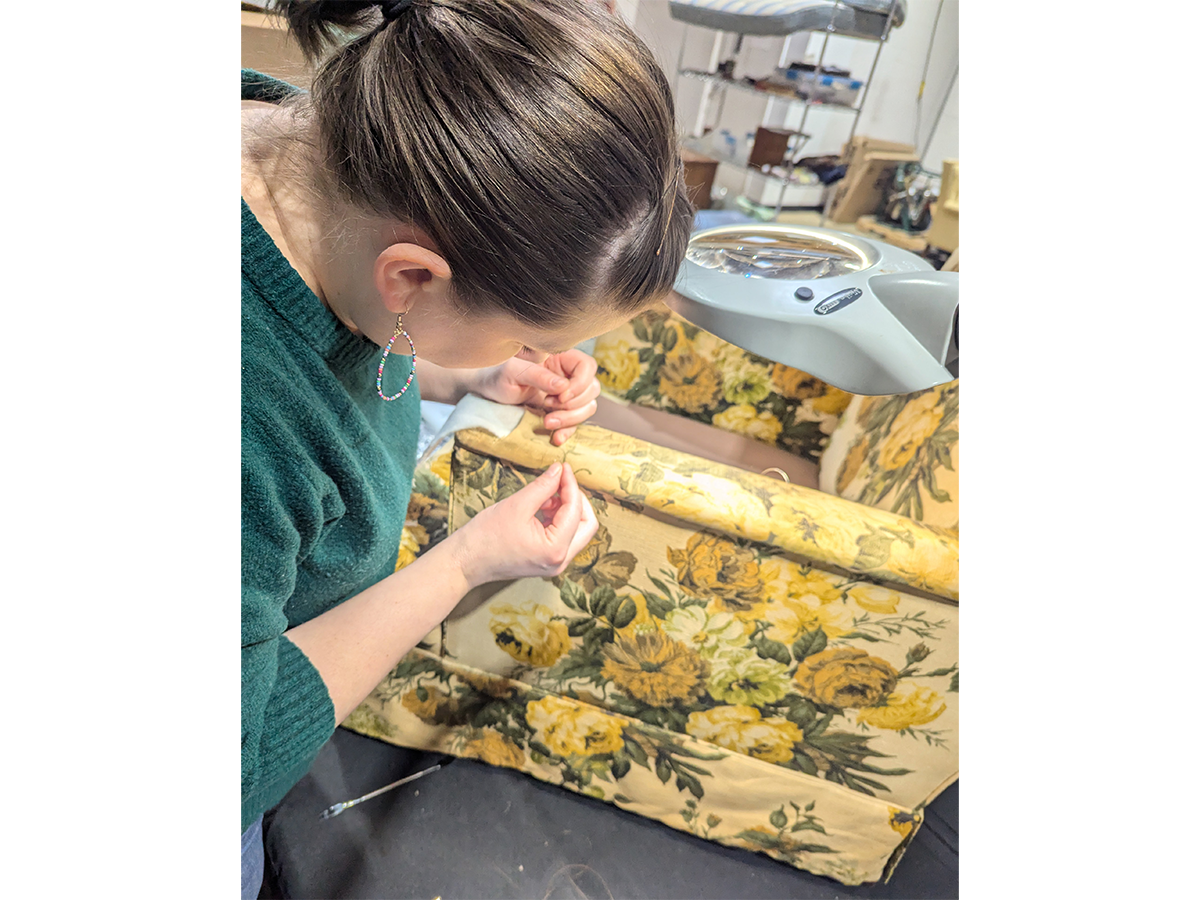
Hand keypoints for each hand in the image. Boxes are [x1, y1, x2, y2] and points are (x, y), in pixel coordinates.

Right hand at [448, 462, 597, 588]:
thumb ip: (543, 486)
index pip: (575, 511)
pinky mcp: (547, 560)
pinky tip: (541, 507)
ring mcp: (555, 563)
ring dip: (567, 508)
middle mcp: (560, 561)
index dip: (571, 485)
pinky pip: (563, 537)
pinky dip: (557, 519)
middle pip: (586, 524)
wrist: (465, 562)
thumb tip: (559, 470)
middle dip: (576, 499)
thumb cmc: (485, 537)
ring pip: (576, 530)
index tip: (563, 467)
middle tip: (561, 481)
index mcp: (555, 549)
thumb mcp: (517, 505)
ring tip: (545, 495)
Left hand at [471, 350, 601, 445]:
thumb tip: (563, 386)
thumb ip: (538, 376)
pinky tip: (555, 437)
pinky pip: (574, 423)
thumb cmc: (497, 374)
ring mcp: (565, 395)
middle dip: (573, 404)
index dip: (580, 383)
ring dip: (571, 419)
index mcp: (560, 358)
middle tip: (548, 406)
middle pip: (591, 389)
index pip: (587, 366)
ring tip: (546, 422)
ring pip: (587, 407)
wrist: (486, 390)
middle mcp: (567, 375)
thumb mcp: (514, 371)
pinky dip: (568, 431)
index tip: (560, 395)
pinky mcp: (558, 412)